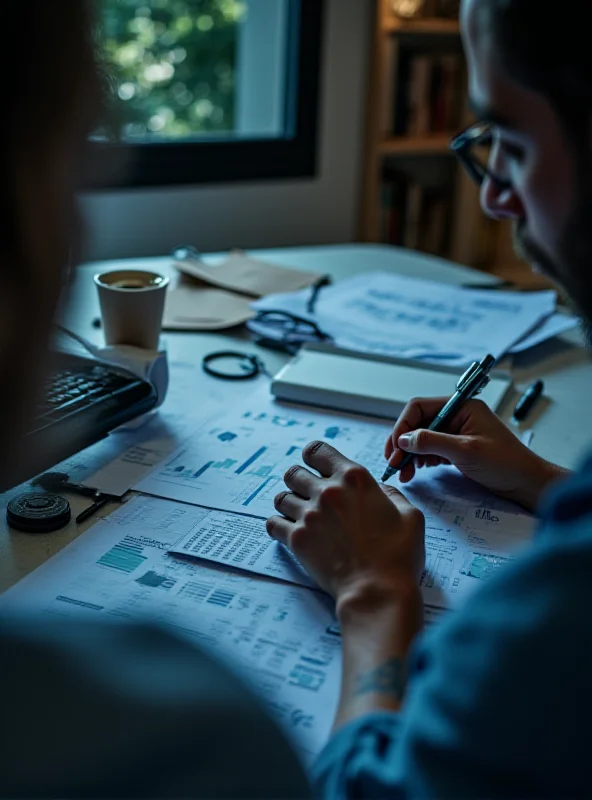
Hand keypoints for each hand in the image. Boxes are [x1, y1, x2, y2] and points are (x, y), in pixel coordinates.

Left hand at [266, 441, 424, 616]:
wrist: (378, 591)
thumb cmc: (398, 555)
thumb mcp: (410, 516)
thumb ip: (391, 494)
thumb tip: (379, 490)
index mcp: (354, 478)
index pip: (317, 450)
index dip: (313, 457)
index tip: (316, 466)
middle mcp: (327, 491)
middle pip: (293, 473)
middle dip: (299, 481)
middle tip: (309, 495)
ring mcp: (309, 515)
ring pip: (281, 497)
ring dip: (289, 504)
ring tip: (300, 515)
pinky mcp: (297, 539)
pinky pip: (272, 523)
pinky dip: (278, 525)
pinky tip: (288, 531)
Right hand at [384, 397, 566, 511]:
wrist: (527, 483)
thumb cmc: (506, 463)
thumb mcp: (465, 450)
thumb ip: (432, 442)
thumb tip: (403, 439)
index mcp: (461, 406)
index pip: (420, 407)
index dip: (403, 425)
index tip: (395, 446)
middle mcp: (456, 416)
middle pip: (418, 423)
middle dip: (402, 442)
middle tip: (392, 462)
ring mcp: (456, 432)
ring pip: (421, 438)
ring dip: (408, 454)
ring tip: (403, 472)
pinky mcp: (456, 448)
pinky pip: (430, 450)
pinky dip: (419, 460)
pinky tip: (414, 471)